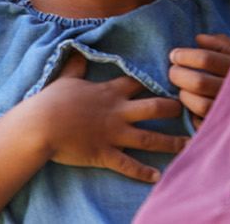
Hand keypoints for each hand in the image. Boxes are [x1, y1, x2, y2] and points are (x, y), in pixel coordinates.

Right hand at [24, 55, 186, 182]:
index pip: (138, 82)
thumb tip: (79, 52)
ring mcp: (113, 134)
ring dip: (170, 142)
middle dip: (173, 109)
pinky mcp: (104, 154)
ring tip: (188, 144)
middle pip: (153, 108)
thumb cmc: (50, 101)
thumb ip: (76, 66)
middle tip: (188, 109)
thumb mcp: (65, 79)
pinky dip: (143, 172)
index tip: (172, 79)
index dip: (156, 80)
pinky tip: (158, 177)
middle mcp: (116, 112)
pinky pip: (128, 165)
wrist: (40, 125)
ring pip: (149, 138)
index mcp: (108, 92)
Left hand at [168, 33, 229, 125]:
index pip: (206, 59)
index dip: (185, 56)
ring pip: (201, 105)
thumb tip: (198, 39)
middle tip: (173, 71)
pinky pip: (205, 125)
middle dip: (179, 75)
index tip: (174, 55)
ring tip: (182, 89)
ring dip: (185, 95)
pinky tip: (193, 109)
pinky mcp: (229, 128)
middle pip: (199, 82)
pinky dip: (195, 117)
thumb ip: (221, 44)